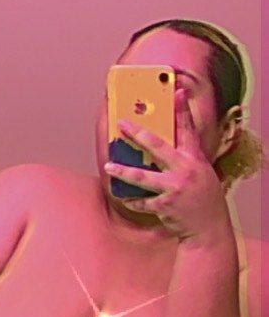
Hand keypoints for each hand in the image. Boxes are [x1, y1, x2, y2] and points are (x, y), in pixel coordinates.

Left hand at [104, 88, 231, 242]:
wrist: (209, 226)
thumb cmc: (203, 195)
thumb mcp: (200, 171)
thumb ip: (185, 157)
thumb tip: (163, 144)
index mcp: (194, 159)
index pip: (188, 129)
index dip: (182, 110)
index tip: (176, 91)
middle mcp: (184, 170)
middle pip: (158, 147)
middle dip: (138, 134)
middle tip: (122, 124)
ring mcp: (174, 188)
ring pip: (143, 177)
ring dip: (124, 171)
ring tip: (108, 166)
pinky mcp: (165, 205)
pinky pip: (142, 201)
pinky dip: (133, 200)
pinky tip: (125, 197)